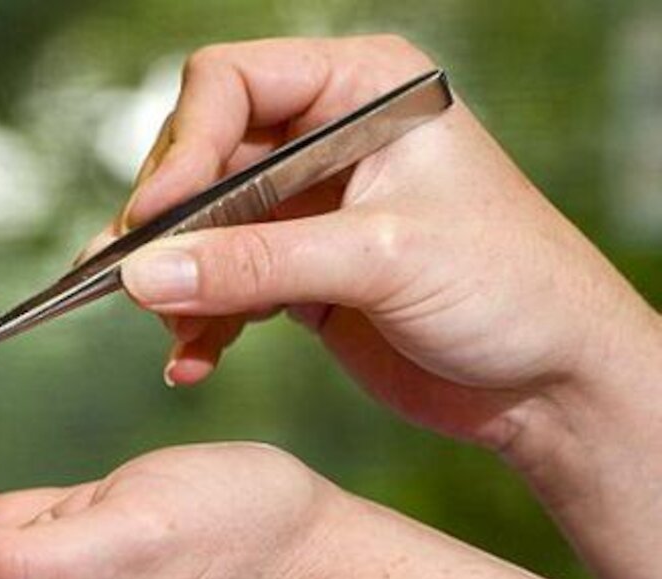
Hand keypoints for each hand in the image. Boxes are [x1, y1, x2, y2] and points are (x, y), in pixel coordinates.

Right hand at [88, 35, 661, 578]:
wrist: (553, 384)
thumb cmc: (512, 289)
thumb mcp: (382, 260)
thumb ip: (257, 264)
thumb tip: (145, 274)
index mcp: (361, 90)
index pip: (231, 83)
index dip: (183, 146)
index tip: (154, 219)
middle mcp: (324, 137)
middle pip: (201, 154)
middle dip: (167, 223)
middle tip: (134, 279)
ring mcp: (306, 206)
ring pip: (198, 224)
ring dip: (172, 280)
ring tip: (165, 331)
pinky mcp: (295, 269)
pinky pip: (218, 282)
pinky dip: (197, 321)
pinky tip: (191, 359)